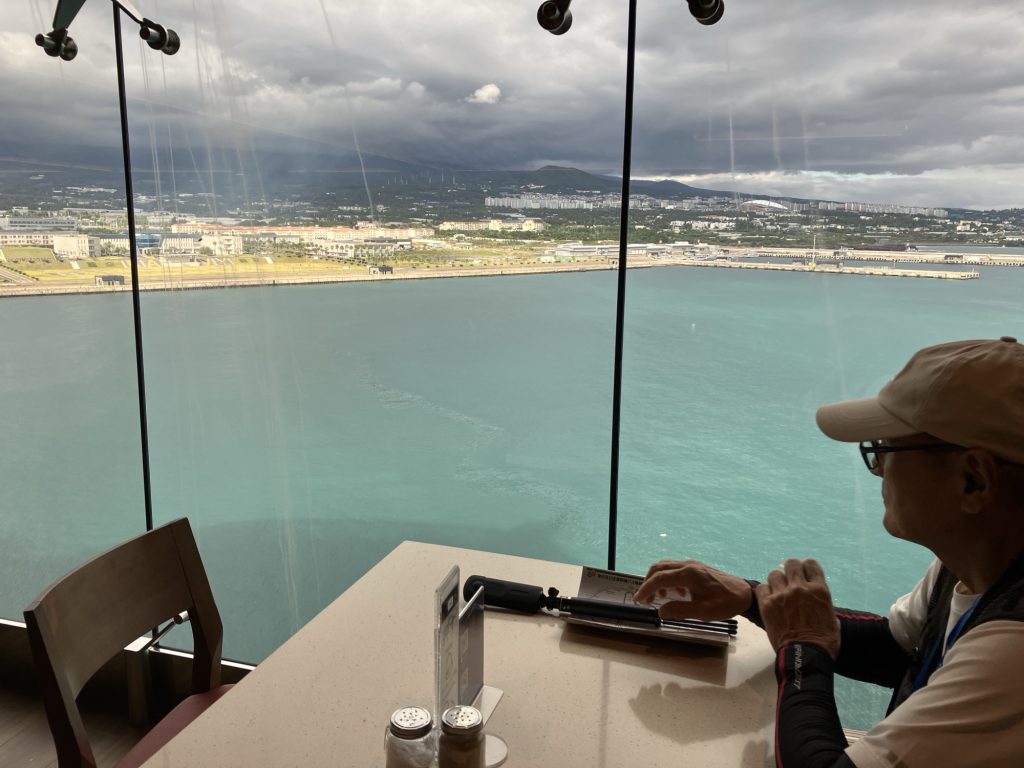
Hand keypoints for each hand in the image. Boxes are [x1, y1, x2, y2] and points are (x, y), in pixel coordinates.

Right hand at [634, 559, 753, 621]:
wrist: (744, 594)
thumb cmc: (725, 603)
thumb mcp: (703, 611)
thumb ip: (680, 610)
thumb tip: (661, 611)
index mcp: (689, 574)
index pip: (660, 578)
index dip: (646, 588)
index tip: (639, 600)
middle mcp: (688, 565)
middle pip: (659, 568)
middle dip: (648, 582)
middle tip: (644, 599)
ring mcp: (692, 565)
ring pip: (666, 567)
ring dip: (657, 580)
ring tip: (657, 598)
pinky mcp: (697, 568)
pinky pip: (675, 570)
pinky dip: (667, 580)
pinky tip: (674, 594)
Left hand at [755, 558, 839, 658]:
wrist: (805, 657)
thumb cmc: (824, 642)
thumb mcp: (832, 618)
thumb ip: (822, 603)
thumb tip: (817, 600)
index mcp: (819, 590)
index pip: (811, 564)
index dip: (806, 567)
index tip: (804, 574)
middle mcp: (800, 588)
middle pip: (791, 563)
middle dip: (791, 569)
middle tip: (790, 579)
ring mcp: (782, 595)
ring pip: (774, 574)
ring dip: (777, 581)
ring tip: (779, 591)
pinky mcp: (767, 604)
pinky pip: (761, 588)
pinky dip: (765, 592)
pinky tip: (769, 600)